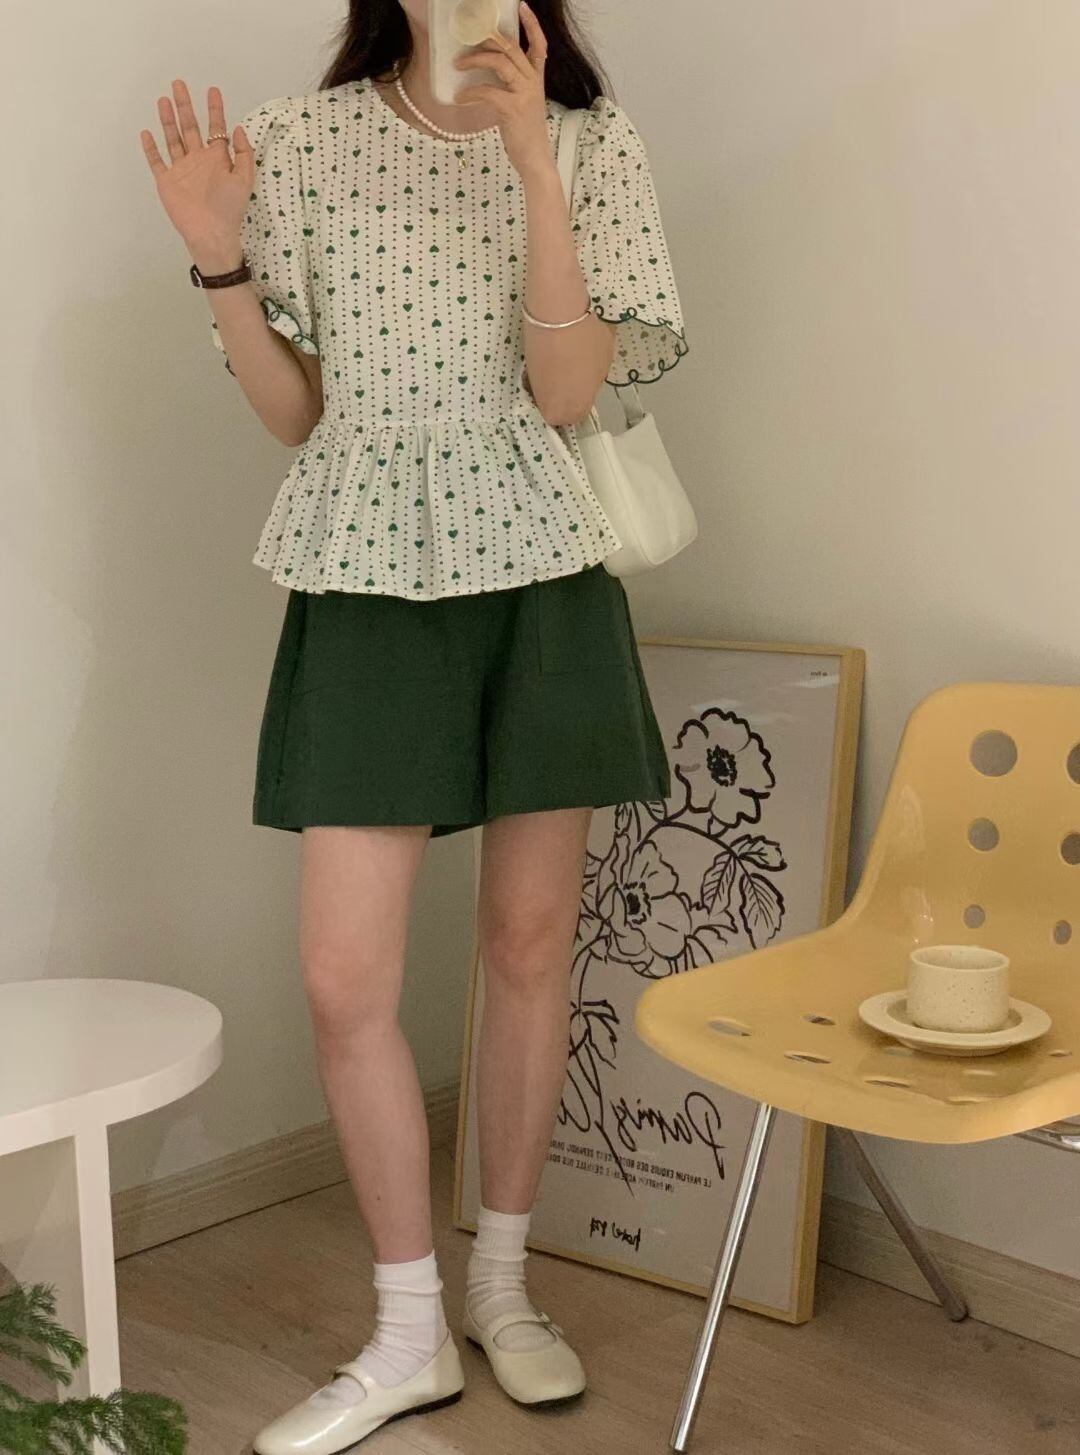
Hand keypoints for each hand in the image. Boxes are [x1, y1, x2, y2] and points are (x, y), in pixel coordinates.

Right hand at [140, 79, 252, 268]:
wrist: (211, 234)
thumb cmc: (230, 209)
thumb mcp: (244, 179)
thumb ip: (244, 153)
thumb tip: (238, 127)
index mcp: (217, 159)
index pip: (215, 128)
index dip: (214, 109)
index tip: (213, 90)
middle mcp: (198, 160)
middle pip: (189, 127)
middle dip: (185, 105)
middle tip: (179, 84)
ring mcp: (181, 170)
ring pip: (173, 138)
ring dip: (168, 119)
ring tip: (164, 99)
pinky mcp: (167, 181)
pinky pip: (157, 161)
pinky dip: (151, 148)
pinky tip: (147, 132)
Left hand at [454, 0, 551, 178]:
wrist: (535, 160)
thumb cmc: (525, 133)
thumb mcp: (522, 103)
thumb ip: (510, 86)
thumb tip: (486, 75)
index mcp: (537, 78)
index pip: (539, 45)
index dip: (531, 24)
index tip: (521, 6)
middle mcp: (533, 82)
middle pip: (510, 48)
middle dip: (485, 42)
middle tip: (465, 45)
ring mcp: (525, 94)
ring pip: (499, 62)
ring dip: (475, 60)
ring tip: (458, 65)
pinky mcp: (513, 108)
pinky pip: (487, 91)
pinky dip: (470, 92)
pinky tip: (461, 97)